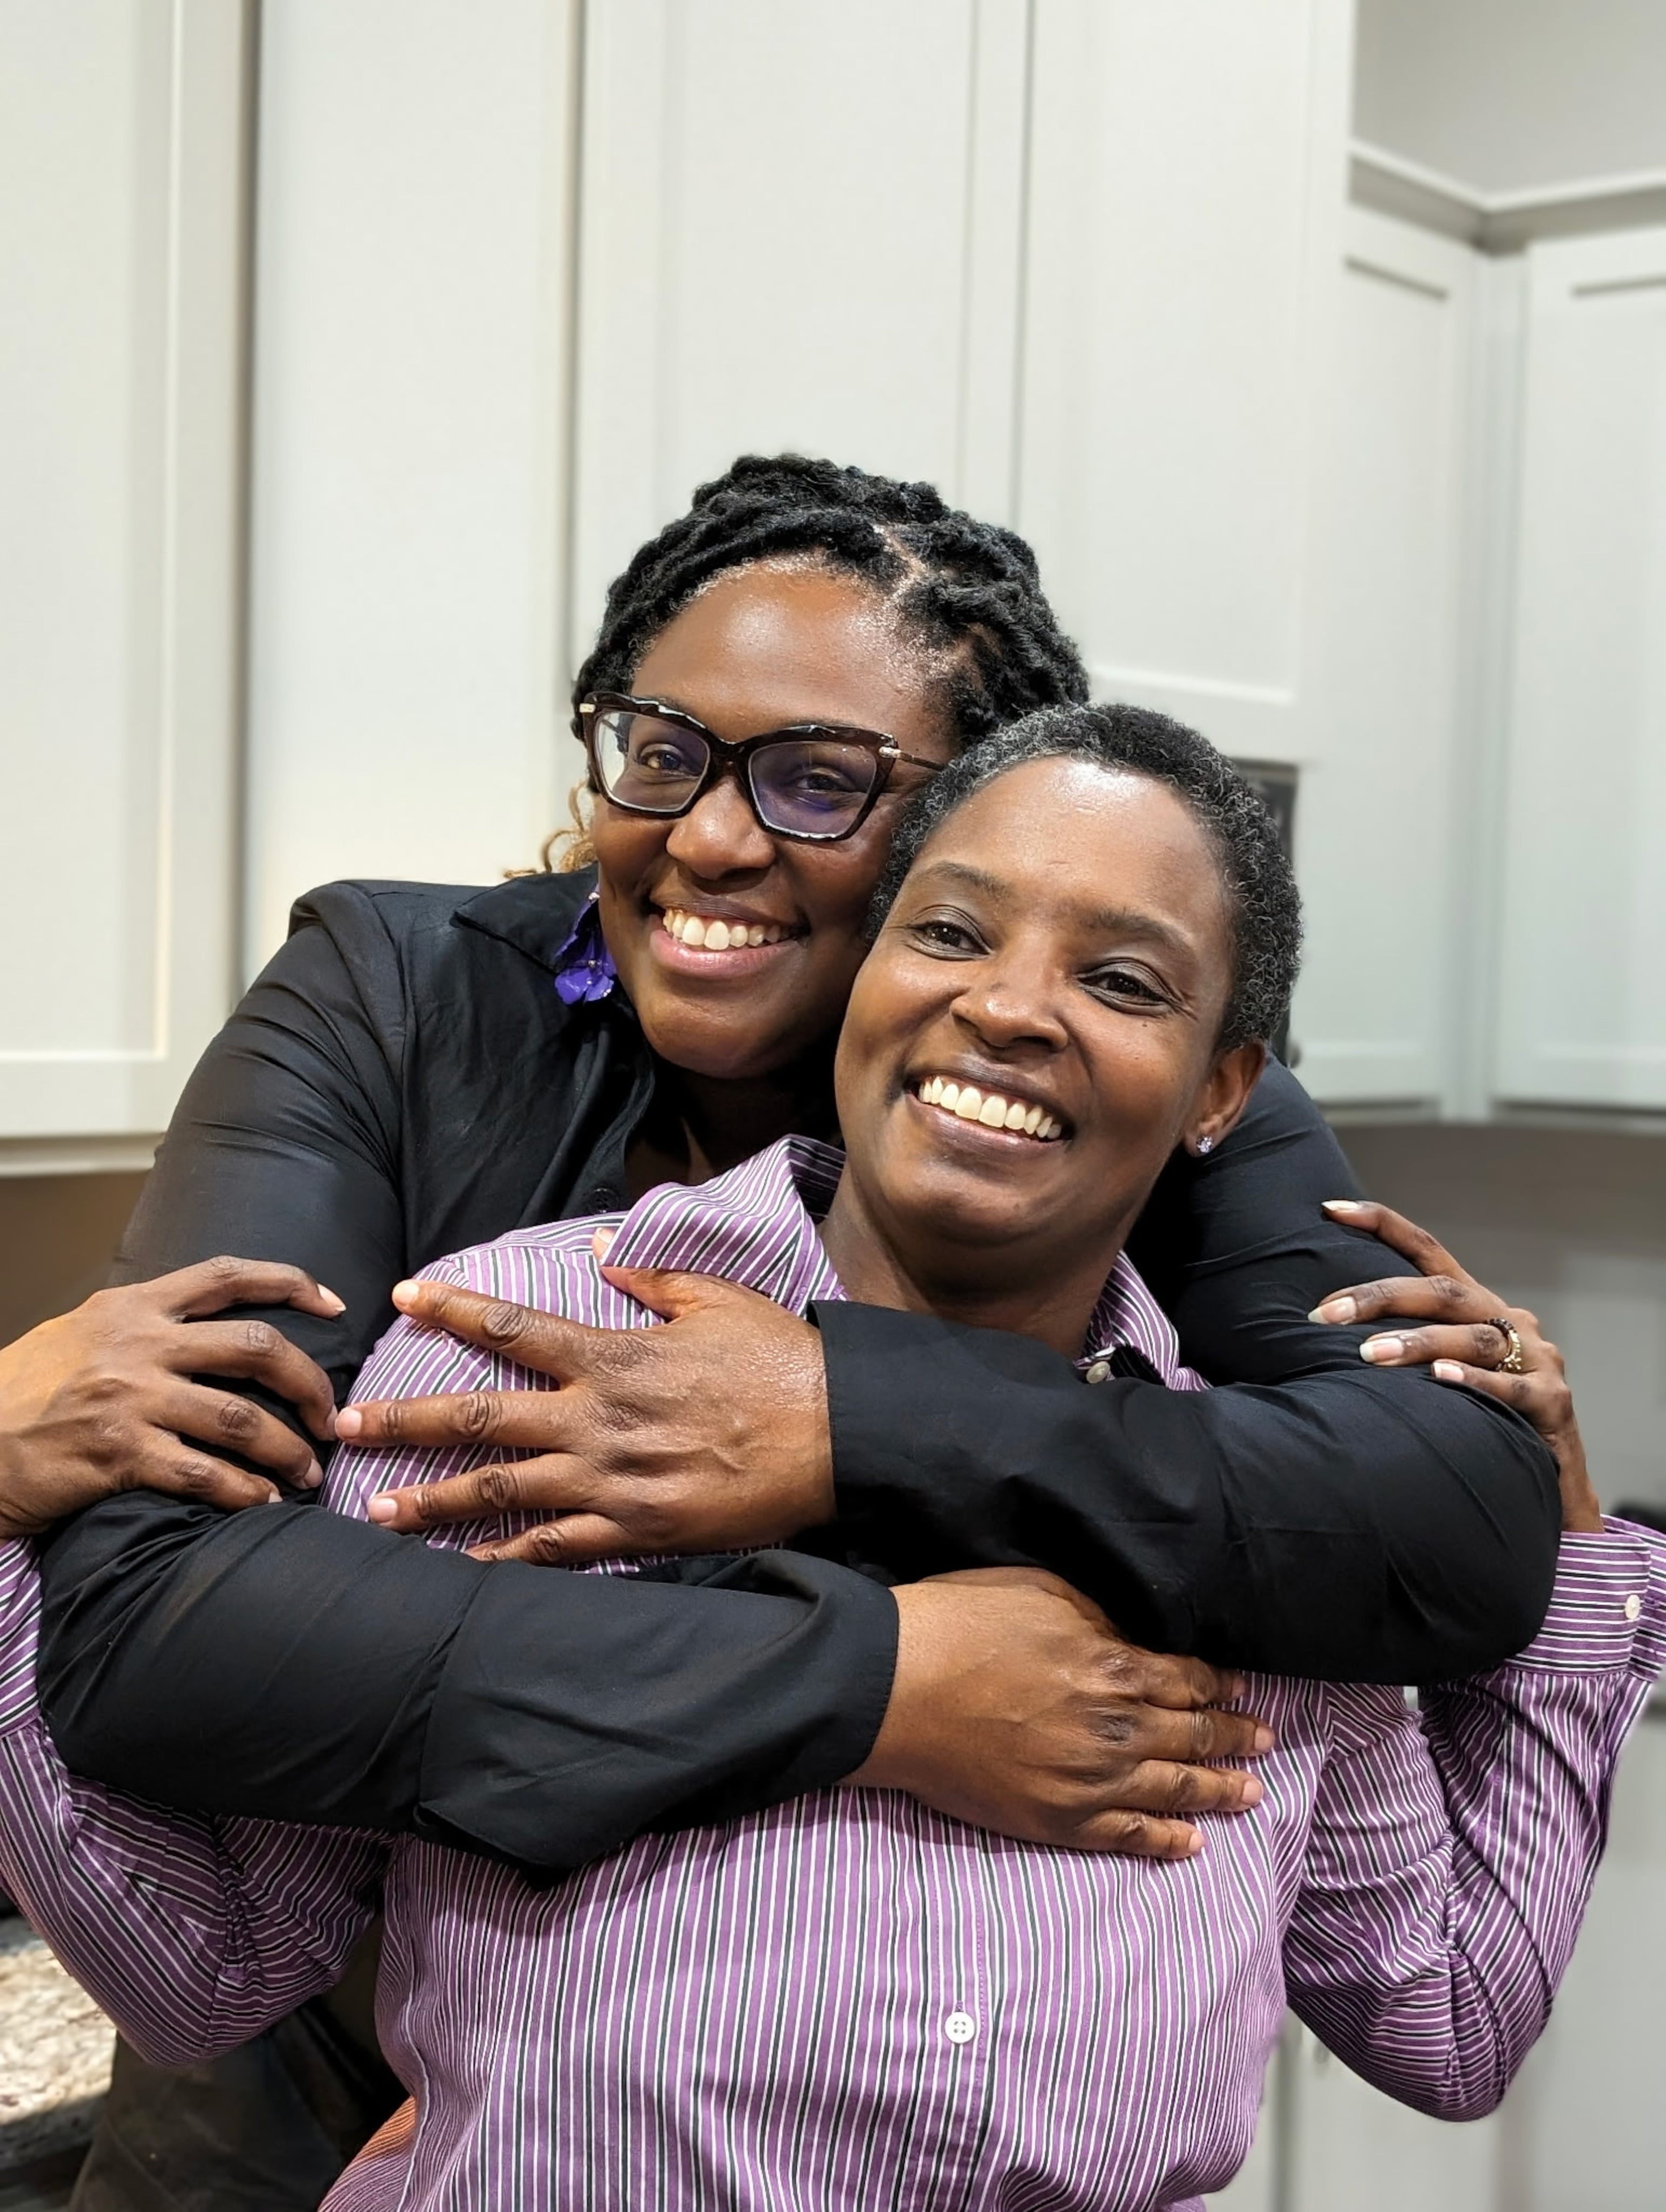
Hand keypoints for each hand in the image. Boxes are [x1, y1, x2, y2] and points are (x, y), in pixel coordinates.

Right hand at [0, 1260, 342, 1536]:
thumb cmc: (22, 1392)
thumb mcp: (80, 1333)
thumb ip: (142, 1324)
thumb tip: (203, 1326)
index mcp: (132, 1307)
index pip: (228, 1275)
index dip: (290, 1283)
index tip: (334, 1304)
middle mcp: (137, 1344)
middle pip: (255, 1348)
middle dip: (308, 1382)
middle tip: (329, 1415)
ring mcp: (129, 1399)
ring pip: (239, 1418)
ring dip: (286, 1449)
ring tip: (306, 1474)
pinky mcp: (117, 1454)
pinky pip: (203, 1473)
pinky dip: (244, 1491)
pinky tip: (261, 1504)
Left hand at [343, 1264, 834, 1563]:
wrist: (835, 1434)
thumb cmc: (779, 1361)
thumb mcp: (716, 1298)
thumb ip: (649, 1275)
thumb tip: (598, 1249)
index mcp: (613, 1356)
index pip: (512, 1328)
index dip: (452, 1309)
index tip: (403, 1298)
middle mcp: (596, 1419)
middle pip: (480, 1419)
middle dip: (405, 1422)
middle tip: (345, 1426)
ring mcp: (611, 1481)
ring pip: (500, 1493)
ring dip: (432, 1502)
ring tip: (378, 1512)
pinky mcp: (634, 1530)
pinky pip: (552, 1552)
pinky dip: (502, 1564)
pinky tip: (459, 1574)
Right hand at [850, 1567, 1272, 1858]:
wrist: (896, 1689)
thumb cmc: (961, 1625)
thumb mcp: (1042, 1593)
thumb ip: (1100, 1620)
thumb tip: (1132, 1642)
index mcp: (1114, 1667)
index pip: (1186, 1682)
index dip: (1218, 1685)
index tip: (1240, 1688)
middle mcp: (1115, 1729)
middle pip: (1192, 1737)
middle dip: (1234, 1737)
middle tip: (1265, 1739)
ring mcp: (1088, 1782)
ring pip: (1173, 1790)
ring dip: (1218, 1790)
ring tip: (1250, 1792)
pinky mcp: (1056, 1819)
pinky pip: (1128, 1836)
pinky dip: (1166, 1841)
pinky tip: (1192, 1843)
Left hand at [1313, 1199, 1600, 1533]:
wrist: (1551, 1475)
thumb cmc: (1479, 1417)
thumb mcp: (1438, 1369)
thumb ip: (1396, 1344)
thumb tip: (1313, 1333)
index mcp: (1474, 1305)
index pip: (1426, 1249)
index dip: (1381, 1223)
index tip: (1328, 1208)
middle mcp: (1505, 1319)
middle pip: (1442, 1291)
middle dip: (1379, 1297)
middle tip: (1324, 1314)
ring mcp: (1535, 1358)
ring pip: (1473, 1338)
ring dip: (1418, 1343)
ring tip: (1369, 1355)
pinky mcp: (1552, 1401)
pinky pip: (1511, 1388)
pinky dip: (1474, 1382)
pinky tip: (1440, 1381)